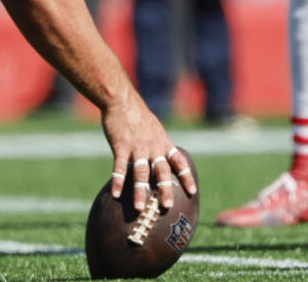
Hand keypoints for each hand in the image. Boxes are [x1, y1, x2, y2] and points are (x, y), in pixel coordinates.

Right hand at [102, 95, 196, 211]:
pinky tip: (115, 193)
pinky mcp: (121, 146)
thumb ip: (158, 144)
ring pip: (140, 172)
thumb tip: (161, 158)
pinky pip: (119, 166)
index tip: (192, 191)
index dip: (186, 176)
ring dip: (140, 191)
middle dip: (165, 188)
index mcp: (162, 142)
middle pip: (162, 171)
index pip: (179, 161)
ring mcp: (137, 147)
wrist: (122, 100)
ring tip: (140, 208)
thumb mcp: (154, 128)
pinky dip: (118, 180)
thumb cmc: (137, 115)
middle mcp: (153, 147)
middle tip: (167, 205)